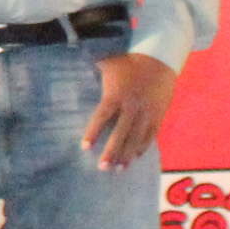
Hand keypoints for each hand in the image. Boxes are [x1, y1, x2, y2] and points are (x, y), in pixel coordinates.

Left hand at [85, 51, 177, 170]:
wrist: (159, 60)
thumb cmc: (129, 63)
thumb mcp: (108, 63)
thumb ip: (91, 68)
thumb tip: (70, 59)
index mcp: (116, 95)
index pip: (102, 117)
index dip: (93, 132)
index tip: (85, 147)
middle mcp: (132, 107)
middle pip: (120, 133)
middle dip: (112, 151)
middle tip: (102, 167)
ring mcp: (146, 113)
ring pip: (136, 138)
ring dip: (127, 155)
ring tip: (118, 169)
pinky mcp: (158, 116)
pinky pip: (150, 136)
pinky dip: (142, 147)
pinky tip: (134, 158)